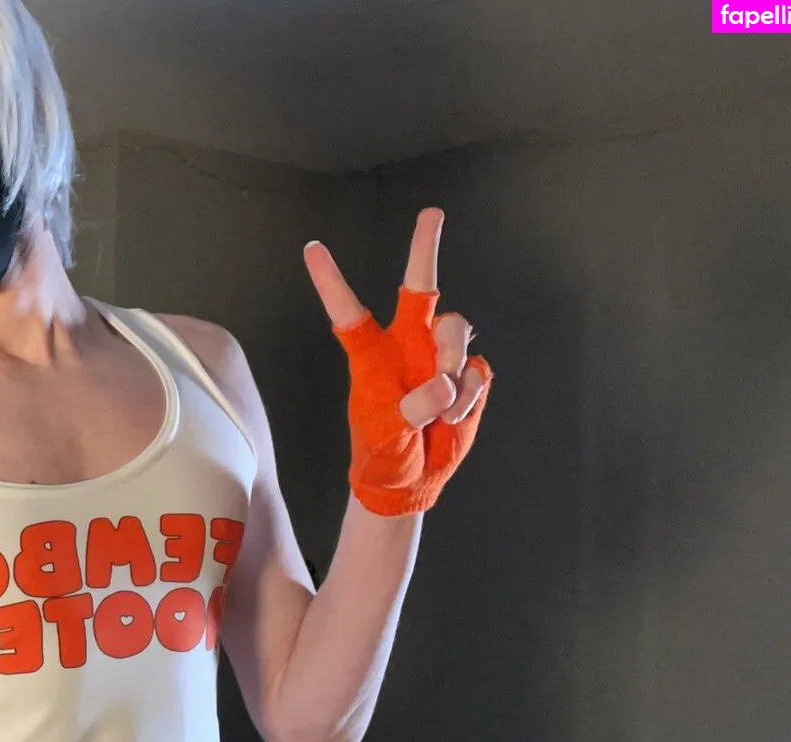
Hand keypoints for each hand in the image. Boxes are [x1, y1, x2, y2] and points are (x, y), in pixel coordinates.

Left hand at [305, 207, 492, 515]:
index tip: (312, 249)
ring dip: (452, 360)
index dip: (331, 280)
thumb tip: (445, 385)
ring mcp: (440, 356)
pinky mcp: (470, 375)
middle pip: (420, 287)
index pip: (349, 311)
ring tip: (442, 401)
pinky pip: (478, 368)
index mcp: (371, 354)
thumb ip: (412, 405)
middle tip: (431, 213)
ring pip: (457, 329)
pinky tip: (454, 417)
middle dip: (425, 248)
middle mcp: (407, 344)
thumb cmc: (383, 450)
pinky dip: (470, 395)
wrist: (411, 478)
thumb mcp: (385, 431)